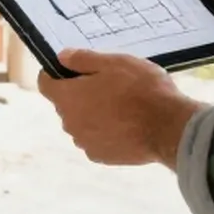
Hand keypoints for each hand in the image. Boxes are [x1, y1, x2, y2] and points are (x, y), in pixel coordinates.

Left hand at [38, 50, 198, 166]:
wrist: (168, 128)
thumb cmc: (142, 90)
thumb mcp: (114, 62)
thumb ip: (83, 59)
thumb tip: (62, 57)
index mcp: (67, 97)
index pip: (45, 82)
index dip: (57, 73)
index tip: (75, 69)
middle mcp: (69, 122)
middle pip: (65, 103)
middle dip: (79, 93)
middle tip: (108, 85)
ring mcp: (84, 142)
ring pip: (81, 122)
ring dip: (92, 113)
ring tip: (121, 105)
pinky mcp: (101, 156)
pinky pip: (95, 139)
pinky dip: (105, 131)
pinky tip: (126, 124)